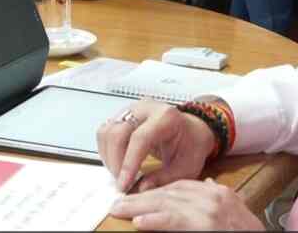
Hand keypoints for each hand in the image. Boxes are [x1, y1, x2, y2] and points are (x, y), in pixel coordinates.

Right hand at [96, 100, 214, 191]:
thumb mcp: (186, 167)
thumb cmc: (191, 146)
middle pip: (117, 133)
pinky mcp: (122, 115)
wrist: (192, 131)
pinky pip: (105, 132)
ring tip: (119, 174)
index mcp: (166, 117)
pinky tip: (117, 164)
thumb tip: (140, 189)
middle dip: (115, 162)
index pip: (139, 138)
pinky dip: (106, 151)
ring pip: (106, 132)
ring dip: (108, 157)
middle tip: (121, 183)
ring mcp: (132, 110)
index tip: (124, 184)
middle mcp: (146, 108)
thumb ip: (164, 179)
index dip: (129, 163)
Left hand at [110, 179, 264, 230]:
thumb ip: (216, 198)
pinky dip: (157, 221)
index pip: (180, 186)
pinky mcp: (209, 226)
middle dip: (142, 198)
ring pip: (168, 204)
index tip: (136, 196)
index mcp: (219, 193)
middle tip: (119, 203)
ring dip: (141, 207)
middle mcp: (215, 197)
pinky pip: (177, 222)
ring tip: (120, 210)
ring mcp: (212, 211)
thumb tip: (207, 184)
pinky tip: (140, 223)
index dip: (155, 192)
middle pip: (170, 193)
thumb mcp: (233, 211)